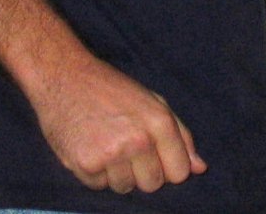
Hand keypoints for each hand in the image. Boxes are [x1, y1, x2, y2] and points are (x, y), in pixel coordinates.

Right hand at [31, 53, 206, 193]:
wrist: (65, 77)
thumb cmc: (112, 89)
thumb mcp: (153, 102)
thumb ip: (180, 135)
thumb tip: (200, 168)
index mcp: (159, 122)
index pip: (179, 172)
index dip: (169, 168)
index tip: (158, 158)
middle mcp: (138, 140)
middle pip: (153, 185)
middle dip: (144, 173)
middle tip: (128, 149)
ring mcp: (111, 154)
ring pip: (125, 188)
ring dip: (118, 173)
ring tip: (108, 145)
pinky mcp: (85, 165)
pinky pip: (99, 186)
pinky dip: (96, 173)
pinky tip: (91, 147)